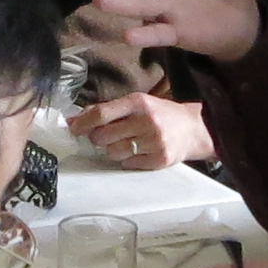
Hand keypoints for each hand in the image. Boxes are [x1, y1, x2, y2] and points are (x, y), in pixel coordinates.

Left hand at [67, 90, 211, 168]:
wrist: (193, 129)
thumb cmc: (160, 114)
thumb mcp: (136, 104)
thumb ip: (106, 110)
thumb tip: (74, 119)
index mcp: (138, 102)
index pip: (102, 114)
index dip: (82, 124)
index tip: (74, 129)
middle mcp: (147, 120)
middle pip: (103, 136)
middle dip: (98, 138)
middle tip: (106, 136)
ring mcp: (154, 141)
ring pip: (113, 153)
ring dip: (113, 150)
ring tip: (126, 143)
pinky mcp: (160, 159)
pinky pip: (128, 164)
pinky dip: (128, 160)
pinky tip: (139, 151)